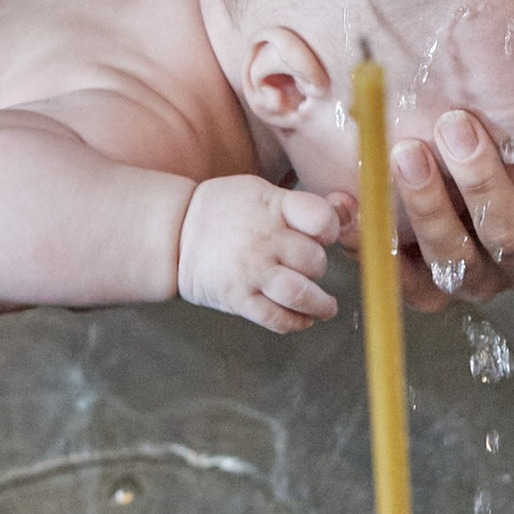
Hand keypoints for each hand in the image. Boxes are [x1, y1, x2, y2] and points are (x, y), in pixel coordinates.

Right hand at [179, 174, 354, 333]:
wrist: (174, 234)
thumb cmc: (223, 209)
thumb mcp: (258, 191)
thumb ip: (295, 205)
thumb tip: (340, 213)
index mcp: (272, 208)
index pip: (320, 218)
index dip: (329, 229)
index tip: (324, 235)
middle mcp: (264, 241)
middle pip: (314, 261)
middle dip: (318, 267)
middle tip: (311, 269)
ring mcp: (251, 272)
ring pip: (300, 294)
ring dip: (320, 305)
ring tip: (327, 308)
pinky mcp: (238, 298)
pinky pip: (276, 318)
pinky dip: (295, 323)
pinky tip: (303, 320)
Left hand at [389, 95, 513, 307]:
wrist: (453, 176)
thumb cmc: (507, 136)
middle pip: (513, 234)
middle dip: (483, 180)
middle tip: (456, 125)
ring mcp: (481, 278)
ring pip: (456, 259)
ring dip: (428, 208)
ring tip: (404, 154)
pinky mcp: (432, 288)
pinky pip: (400, 277)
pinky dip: (370, 238)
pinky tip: (349, 201)